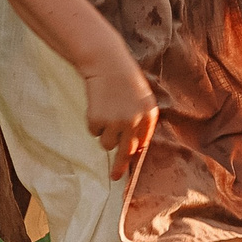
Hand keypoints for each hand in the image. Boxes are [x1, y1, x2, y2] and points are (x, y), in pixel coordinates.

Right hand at [82, 59, 157, 180]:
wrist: (107, 63)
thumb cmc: (124, 80)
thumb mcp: (141, 99)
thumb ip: (140, 122)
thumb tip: (136, 148)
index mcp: (149, 115)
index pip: (142, 144)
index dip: (135, 156)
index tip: (129, 170)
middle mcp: (134, 122)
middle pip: (126, 152)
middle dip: (119, 166)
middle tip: (114, 177)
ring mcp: (116, 122)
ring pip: (106, 144)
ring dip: (104, 134)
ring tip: (105, 113)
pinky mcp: (98, 120)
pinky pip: (93, 132)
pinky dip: (93, 123)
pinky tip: (97, 107)